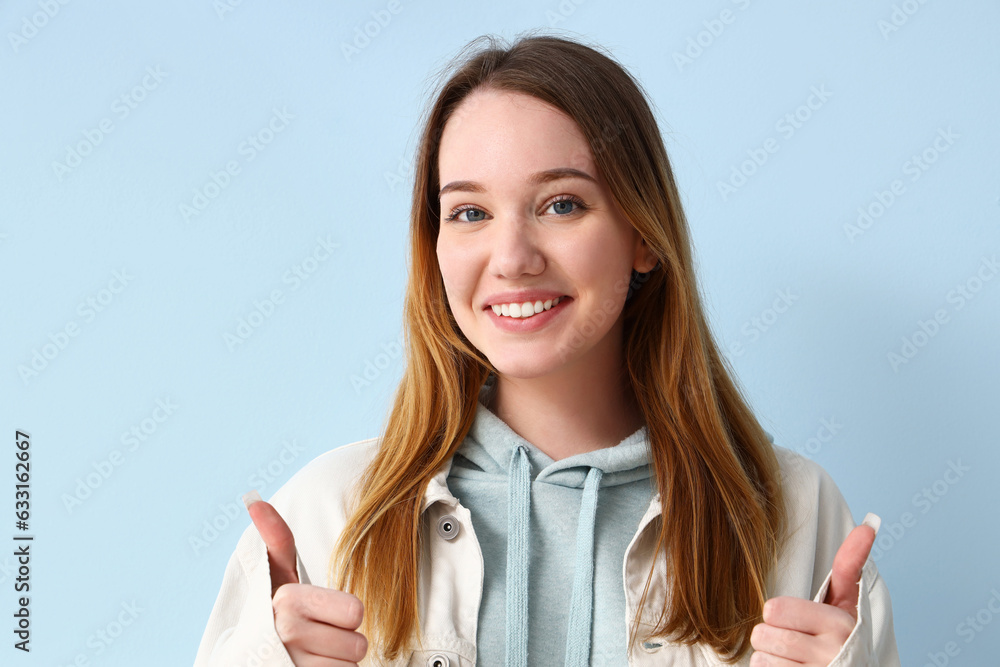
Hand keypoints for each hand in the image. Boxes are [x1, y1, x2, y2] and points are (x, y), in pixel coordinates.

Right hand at [244, 490, 368, 665]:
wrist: (251, 660)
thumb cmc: (274, 616)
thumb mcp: (276, 579)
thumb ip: (276, 540)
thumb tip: (255, 500)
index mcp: (287, 600)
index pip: (356, 612)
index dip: (344, 616)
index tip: (319, 616)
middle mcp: (287, 633)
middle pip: (358, 643)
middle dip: (343, 644)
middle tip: (318, 639)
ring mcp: (292, 664)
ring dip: (337, 665)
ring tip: (313, 657)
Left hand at [749, 513, 879, 665]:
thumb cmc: (843, 639)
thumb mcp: (847, 604)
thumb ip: (849, 565)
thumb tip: (868, 525)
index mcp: (839, 625)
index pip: (774, 610)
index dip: (777, 613)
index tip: (794, 618)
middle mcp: (831, 653)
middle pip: (763, 635)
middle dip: (770, 636)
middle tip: (791, 639)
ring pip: (761, 659)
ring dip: (770, 658)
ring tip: (793, 658)